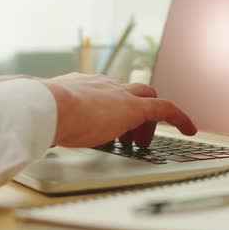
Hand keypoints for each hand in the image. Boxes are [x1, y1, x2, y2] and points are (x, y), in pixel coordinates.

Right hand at [42, 73, 196, 147]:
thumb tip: (39, 132)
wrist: (49, 106)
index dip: (112, 103)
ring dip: (145, 122)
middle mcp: (104, 85)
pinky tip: (189, 129)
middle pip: (130, 91)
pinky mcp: (135, 108)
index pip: (105, 90)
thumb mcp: (45, 115)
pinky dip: (179, 118)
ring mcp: (120, 94)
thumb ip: (48, 119)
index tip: (110, 117)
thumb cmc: (42, 113)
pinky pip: (165, 109)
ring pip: (147, 99)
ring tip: (139, 144)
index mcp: (83, 85)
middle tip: (127, 137)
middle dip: (132, 113)